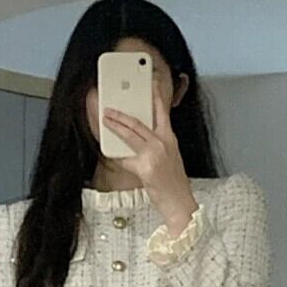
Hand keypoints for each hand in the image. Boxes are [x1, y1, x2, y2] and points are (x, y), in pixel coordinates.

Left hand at [102, 94, 198, 236]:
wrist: (180, 203)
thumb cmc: (174, 184)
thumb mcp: (170, 159)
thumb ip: (155, 147)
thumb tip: (136, 143)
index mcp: (170, 139)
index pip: (162, 112)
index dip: (155, 96)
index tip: (150, 83)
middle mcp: (163, 143)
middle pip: (138, 123)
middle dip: (122, 114)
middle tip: (110, 109)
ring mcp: (155, 155)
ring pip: (130, 135)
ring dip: (115, 126)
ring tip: (106, 121)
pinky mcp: (146, 168)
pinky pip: (126, 160)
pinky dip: (118, 157)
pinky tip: (111, 154)